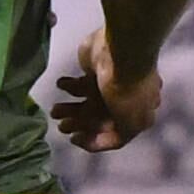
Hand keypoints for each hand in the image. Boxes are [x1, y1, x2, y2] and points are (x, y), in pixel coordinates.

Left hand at [48, 29, 161, 151]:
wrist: (122, 53)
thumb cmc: (129, 91)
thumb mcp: (132, 123)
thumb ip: (120, 136)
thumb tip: (107, 140)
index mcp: (138, 113)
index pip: (115, 134)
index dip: (94, 140)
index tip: (75, 139)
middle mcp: (126, 100)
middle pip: (98, 119)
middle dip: (78, 124)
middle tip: (61, 126)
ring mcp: (110, 84)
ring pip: (87, 102)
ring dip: (69, 109)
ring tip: (55, 110)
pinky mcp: (97, 69)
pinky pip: (81, 83)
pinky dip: (68, 86)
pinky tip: (61, 84)